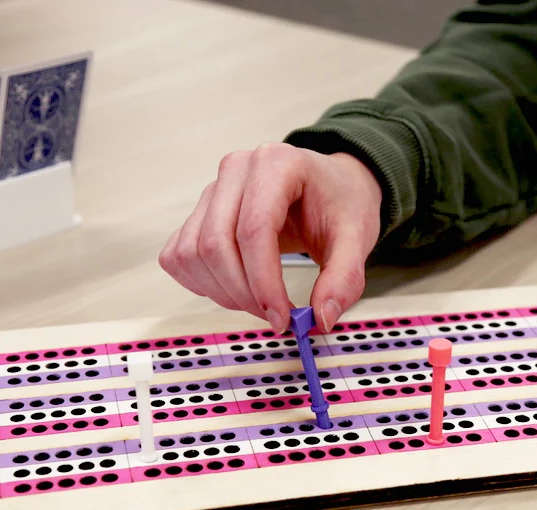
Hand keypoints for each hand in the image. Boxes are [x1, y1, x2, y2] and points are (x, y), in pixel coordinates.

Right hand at [159, 144, 382, 333]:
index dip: (263, 283)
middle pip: (216, 244)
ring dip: (222, 292)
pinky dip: (201, 283)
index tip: (282, 317)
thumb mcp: (357, 237)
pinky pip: (179, 255)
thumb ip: (344, 278)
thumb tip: (320, 317)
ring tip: (259, 302)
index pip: (253, 230)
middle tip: (275, 317)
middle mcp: (236, 170)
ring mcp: (212, 190)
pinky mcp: (199, 213)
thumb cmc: (340, 202)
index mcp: (277, 164)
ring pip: (192, 253)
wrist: (331, 185)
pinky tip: (235, 288)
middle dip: (243, 294)